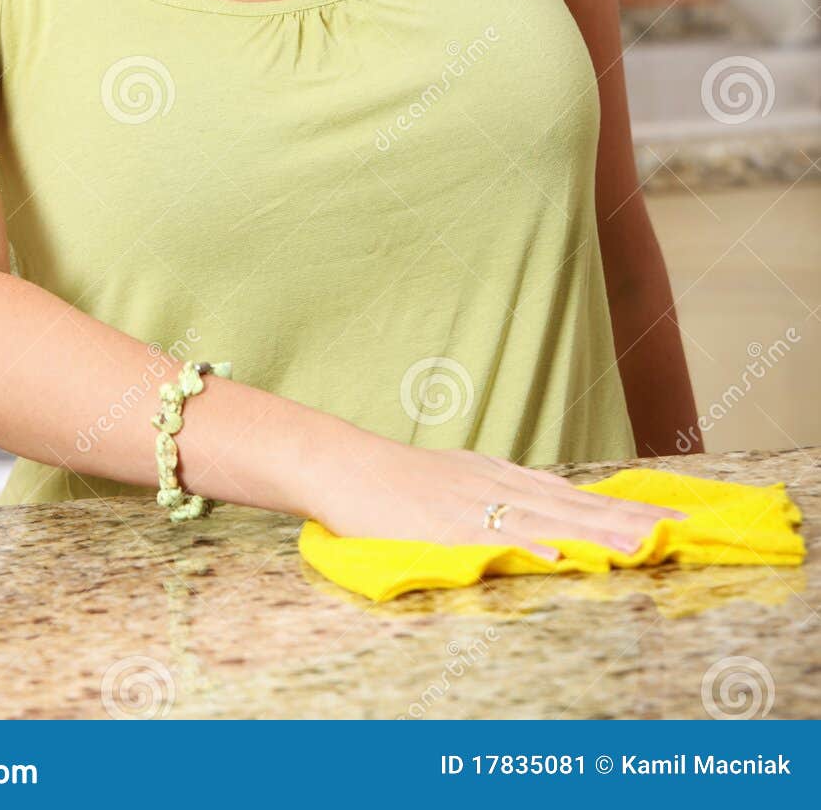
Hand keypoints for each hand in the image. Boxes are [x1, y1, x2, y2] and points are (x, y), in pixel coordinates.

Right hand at [313, 439, 686, 559]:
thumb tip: (542, 521)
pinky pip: (493, 539)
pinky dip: (528, 547)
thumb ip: (501, 497)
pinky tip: (559, 558)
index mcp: (503, 479)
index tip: (671, 518)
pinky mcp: (444, 528)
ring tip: (640, 546)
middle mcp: (497, 488)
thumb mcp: (459, 479)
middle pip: (573, 506)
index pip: (576, 496)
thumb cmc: (396, 480)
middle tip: (680, 530)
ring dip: (595, 535)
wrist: (344, 465)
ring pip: (546, 521)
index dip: (623, 507)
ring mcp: (473, 506)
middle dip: (627, 520)